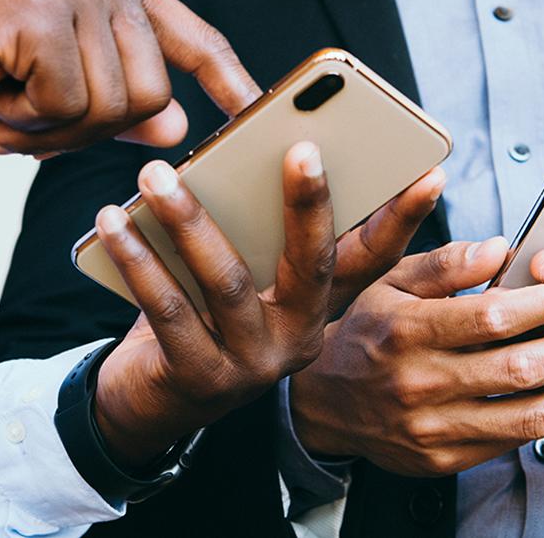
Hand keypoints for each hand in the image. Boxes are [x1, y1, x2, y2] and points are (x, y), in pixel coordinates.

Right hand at [0, 0, 259, 154]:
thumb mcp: (57, 81)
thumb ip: (121, 100)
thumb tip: (179, 129)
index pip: (195, 38)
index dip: (229, 79)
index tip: (257, 113)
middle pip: (152, 95)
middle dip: (95, 130)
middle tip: (35, 124)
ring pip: (113, 106)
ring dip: (54, 130)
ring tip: (8, 105)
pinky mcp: (39, 12)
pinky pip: (65, 105)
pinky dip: (26, 123)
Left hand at [91, 144, 442, 467]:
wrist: (152, 396)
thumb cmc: (202, 311)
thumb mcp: (242, 269)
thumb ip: (255, 229)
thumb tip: (243, 158)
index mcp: (318, 304)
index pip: (371, 257)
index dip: (402, 218)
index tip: (430, 173)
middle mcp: (300, 336)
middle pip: (313, 265)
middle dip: (311, 204)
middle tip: (301, 148)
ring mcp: (255, 365)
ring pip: (228, 282)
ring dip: (189, 222)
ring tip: (155, 175)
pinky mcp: (203, 380)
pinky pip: (171, 312)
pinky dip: (140, 262)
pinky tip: (114, 223)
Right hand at [291, 240, 543, 476]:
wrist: (322, 401)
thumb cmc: (367, 327)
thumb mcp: (389, 281)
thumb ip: (445, 263)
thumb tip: (501, 247)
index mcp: (406, 329)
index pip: (491, 316)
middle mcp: (418, 382)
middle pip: (518, 369)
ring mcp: (430, 428)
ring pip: (525, 417)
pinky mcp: (442, 459)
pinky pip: (510, 444)